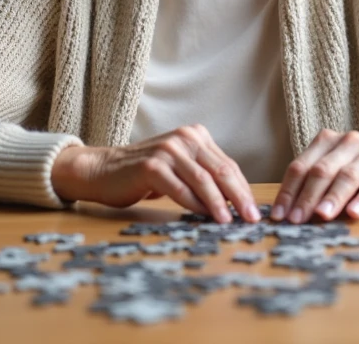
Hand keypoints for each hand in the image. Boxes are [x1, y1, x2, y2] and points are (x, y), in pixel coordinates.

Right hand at [49, 124, 258, 223]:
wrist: (104, 170)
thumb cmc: (145, 174)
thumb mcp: (180, 168)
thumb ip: (204, 176)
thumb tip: (237, 203)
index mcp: (196, 135)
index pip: (227, 165)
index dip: (243, 189)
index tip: (255, 210)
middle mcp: (184, 137)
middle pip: (220, 170)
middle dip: (239, 197)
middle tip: (252, 218)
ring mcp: (167, 149)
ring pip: (202, 180)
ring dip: (219, 203)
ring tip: (230, 221)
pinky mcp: (152, 165)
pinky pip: (179, 188)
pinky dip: (193, 204)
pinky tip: (203, 216)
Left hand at [270, 130, 358, 223]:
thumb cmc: (357, 172)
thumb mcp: (332, 171)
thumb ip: (312, 185)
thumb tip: (286, 214)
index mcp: (326, 140)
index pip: (301, 166)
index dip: (288, 192)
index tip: (279, 216)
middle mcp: (347, 143)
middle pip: (321, 171)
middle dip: (307, 197)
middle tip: (296, 220)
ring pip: (346, 177)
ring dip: (332, 198)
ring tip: (322, 216)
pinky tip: (354, 213)